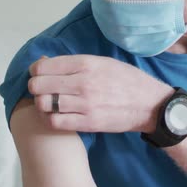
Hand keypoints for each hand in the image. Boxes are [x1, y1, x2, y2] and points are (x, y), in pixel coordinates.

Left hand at [27, 55, 174, 132]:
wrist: (150, 104)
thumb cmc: (127, 80)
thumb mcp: (104, 62)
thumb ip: (76, 63)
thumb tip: (45, 62)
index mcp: (87, 64)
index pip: (44, 66)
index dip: (36, 70)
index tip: (40, 73)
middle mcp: (83, 83)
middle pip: (39, 85)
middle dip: (36, 87)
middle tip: (42, 89)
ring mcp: (85, 105)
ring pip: (44, 104)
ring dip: (42, 103)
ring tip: (49, 102)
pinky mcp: (88, 123)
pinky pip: (55, 122)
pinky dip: (50, 118)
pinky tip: (57, 115)